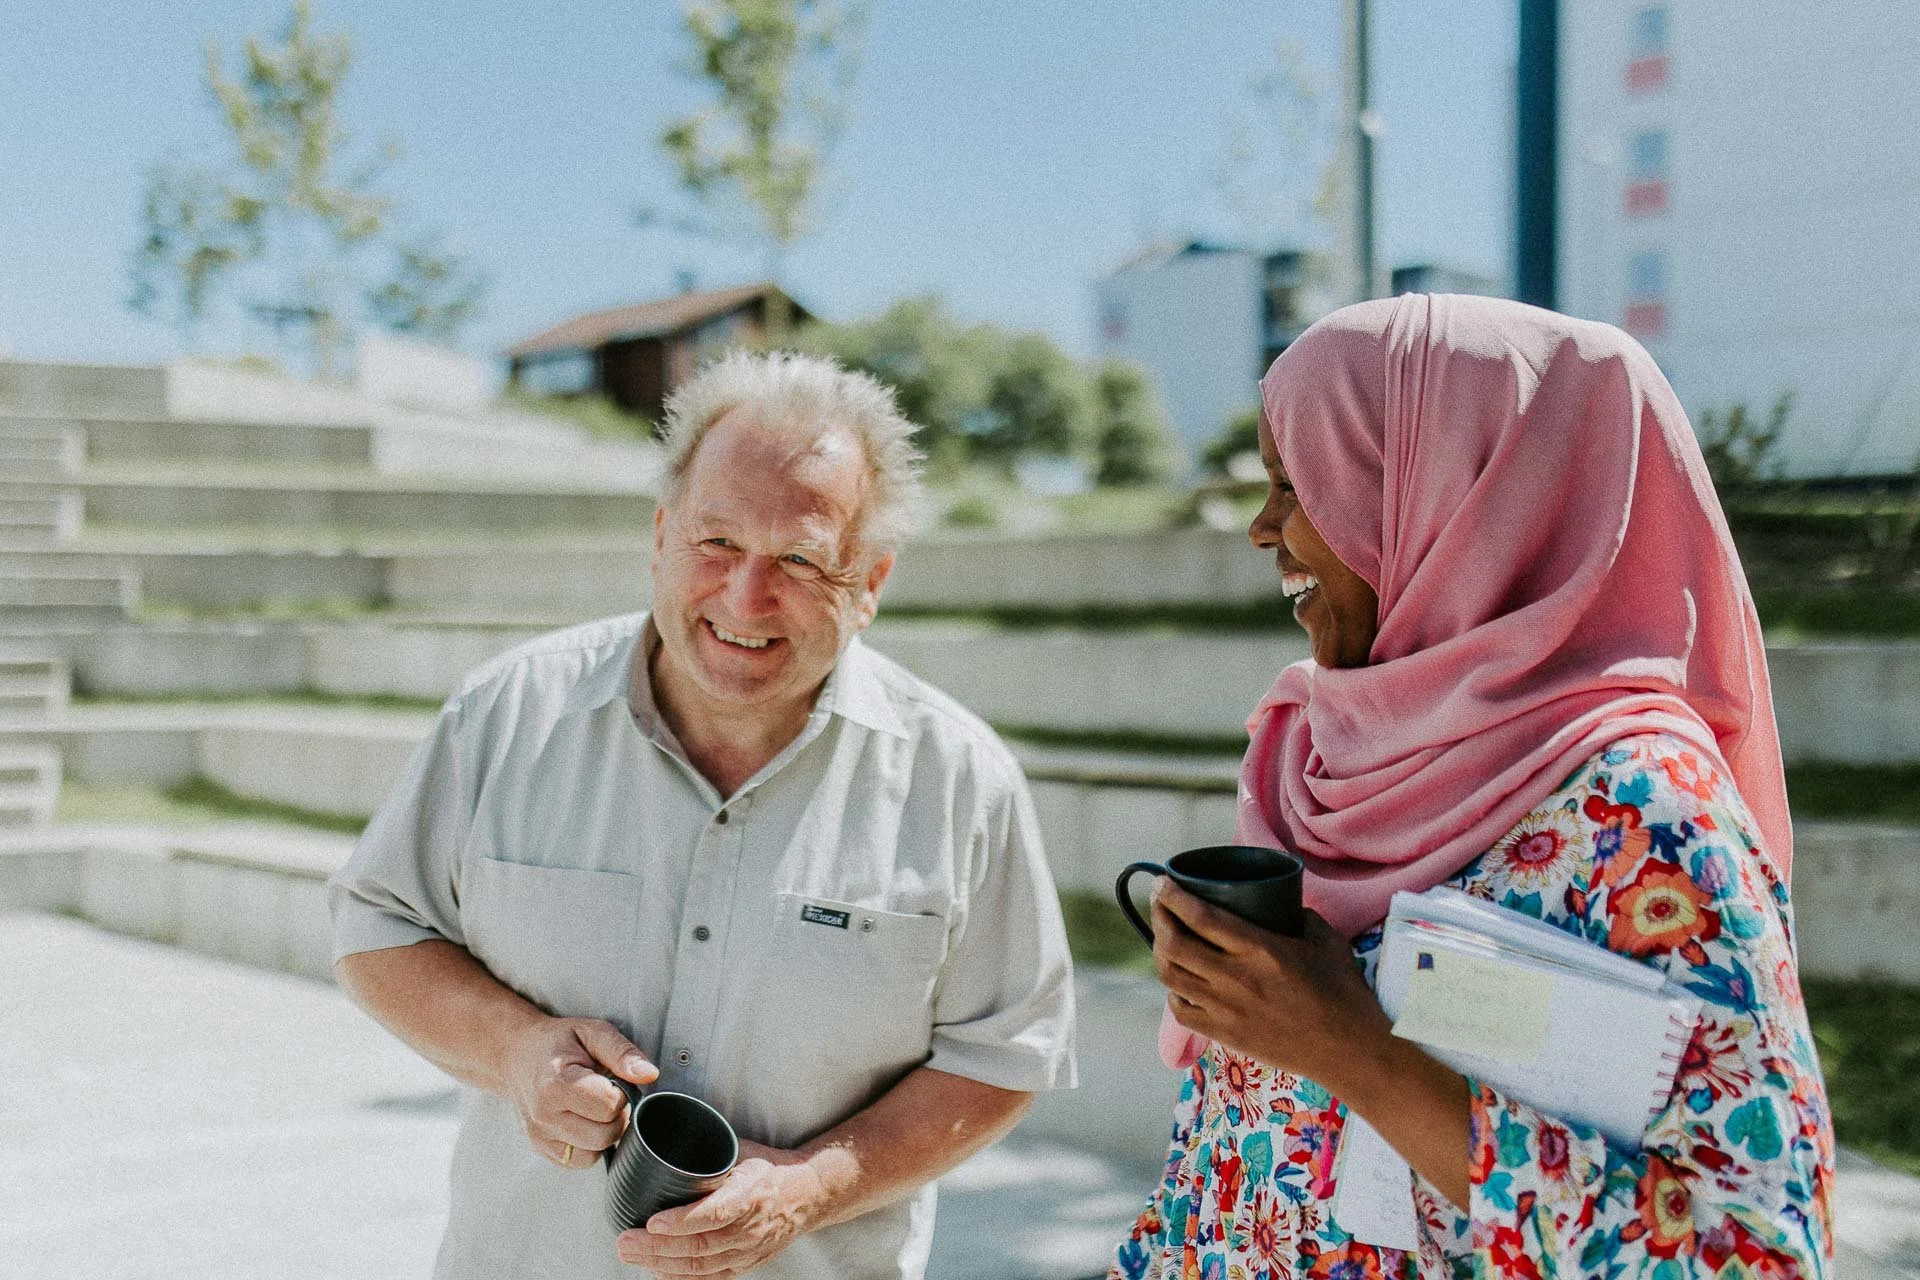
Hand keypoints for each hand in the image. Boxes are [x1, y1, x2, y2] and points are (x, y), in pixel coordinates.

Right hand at [501, 1016, 657, 1168]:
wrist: (517, 1054)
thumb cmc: (558, 1042)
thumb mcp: (592, 1032)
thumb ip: (622, 1052)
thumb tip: (649, 1074)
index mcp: (556, 1084)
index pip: (609, 1106)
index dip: (620, 1093)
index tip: (611, 1079)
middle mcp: (543, 1115)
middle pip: (604, 1135)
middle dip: (615, 1115)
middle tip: (606, 1094)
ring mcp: (539, 1136)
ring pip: (594, 1154)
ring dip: (604, 1133)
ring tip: (594, 1107)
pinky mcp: (541, 1148)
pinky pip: (579, 1161)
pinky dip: (590, 1146)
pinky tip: (584, 1121)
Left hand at [615, 1140, 828, 1275]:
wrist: (807, 1196)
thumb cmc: (768, 1169)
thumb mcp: (742, 1151)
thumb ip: (707, 1152)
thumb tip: (663, 1141)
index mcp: (751, 1194)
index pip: (714, 1213)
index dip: (681, 1221)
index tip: (652, 1221)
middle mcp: (750, 1228)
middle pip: (699, 1246)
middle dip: (656, 1247)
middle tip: (624, 1240)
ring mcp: (747, 1251)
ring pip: (699, 1266)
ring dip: (660, 1263)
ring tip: (630, 1254)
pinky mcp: (744, 1265)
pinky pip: (708, 1278)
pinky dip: (680, 1277)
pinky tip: (656, 1270)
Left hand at [1151, 879, 1392, 1091]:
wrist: (1349, 1051)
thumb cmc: (1343, 994)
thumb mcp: (1327, 941)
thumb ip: (1301, 917)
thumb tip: (1281, 905)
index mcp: (1261, 950)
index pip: (1202, 917)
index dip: (1173, 897)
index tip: (1163, 882)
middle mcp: (1236, 978)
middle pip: (1175, 945)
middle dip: (1159, 919)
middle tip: (1160, 905)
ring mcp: (1227, 1010)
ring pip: (1171, 977)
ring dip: (1160, 952)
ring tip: (1164, 939)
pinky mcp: (1226, 1035)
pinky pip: (1181, 1011)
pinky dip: (1172, 991)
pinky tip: (1179, 981)